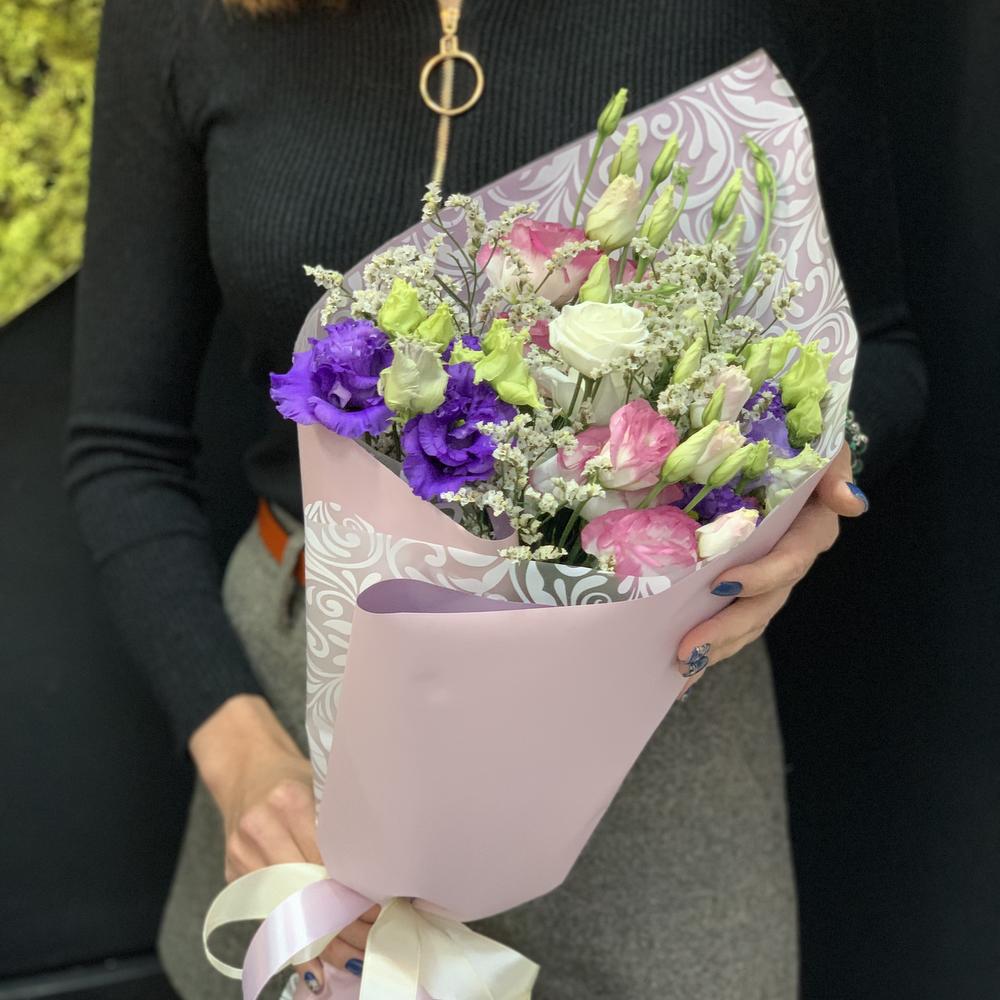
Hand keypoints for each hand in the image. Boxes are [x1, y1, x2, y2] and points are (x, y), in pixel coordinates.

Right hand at [190, 694, 380, 990]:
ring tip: (352, 951)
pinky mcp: (232, 872)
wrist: (245, 766)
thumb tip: (378, 868)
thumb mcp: (320, 784)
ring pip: (284, 905)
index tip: (378, 908)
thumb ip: (339, 821)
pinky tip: (317, 949)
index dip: (351, 886)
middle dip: (338, 917)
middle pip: (303, 886)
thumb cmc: (293, 775)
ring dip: (319, 932)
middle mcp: (260, 826)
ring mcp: (241, 852)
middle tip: (371, 936)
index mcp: (288, 799)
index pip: (324, 856)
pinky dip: (293, 929)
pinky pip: (267, 909)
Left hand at [676, 444, 866, 689]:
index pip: (790, 559)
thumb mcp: (822, 445)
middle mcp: (791, 559)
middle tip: (688, 649)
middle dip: (726, 628)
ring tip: (680, 667)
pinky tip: (681, 668)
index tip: (724, 583)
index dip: (762, 575)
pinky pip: (733, 617)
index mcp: (810, 528)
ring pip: (748, 619)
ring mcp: (769, 576)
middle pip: (764, 603)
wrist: (787, 444)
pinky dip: (710, 642)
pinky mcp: (746, 583)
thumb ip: (833, 467)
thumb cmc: (802, 443)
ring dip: (716, 646)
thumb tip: (850, 499)